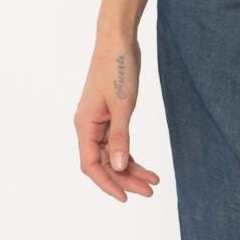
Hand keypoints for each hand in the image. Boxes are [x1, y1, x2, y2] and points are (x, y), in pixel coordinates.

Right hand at [76, 32, 162, 203]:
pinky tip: (145, 166)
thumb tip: (117, 166)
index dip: (107, 183)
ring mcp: (99, 122)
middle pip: (103, 163)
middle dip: (126, 178)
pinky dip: (130, 155)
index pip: (91, 165)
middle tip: (150, 191)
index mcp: (85, 125)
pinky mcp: (110, 116)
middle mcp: (88, 126)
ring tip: (153, 182)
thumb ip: (120, 138)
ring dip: (131, 169)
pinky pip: (117, 143)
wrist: (118, 41)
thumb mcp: (123, 105)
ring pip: (112, 155)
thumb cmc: (117, 69)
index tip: (126, 197)